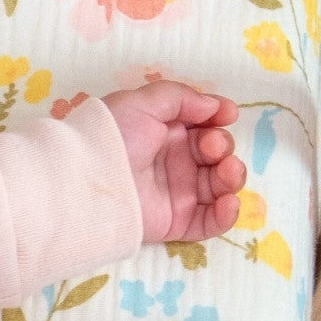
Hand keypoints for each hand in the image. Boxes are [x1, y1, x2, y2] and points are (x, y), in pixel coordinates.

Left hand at [101, 80, 244, 243]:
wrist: (88, 179)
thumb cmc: (113, 134)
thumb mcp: (145, 102)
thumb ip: (183, 98)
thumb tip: (216, 107)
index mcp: (167, 132)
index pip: (205, 126)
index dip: (219, 119)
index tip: (227, 115)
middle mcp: (174, 162)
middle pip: (217, 155)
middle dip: (223, 147)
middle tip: (211, 147)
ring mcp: (177, 193)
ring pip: (219, 187)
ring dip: (232, 176)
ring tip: (226, 171)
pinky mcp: (175, 222)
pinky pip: (209, 223)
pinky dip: (226, 215)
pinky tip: (228, 202)